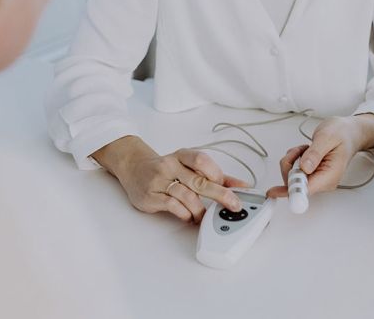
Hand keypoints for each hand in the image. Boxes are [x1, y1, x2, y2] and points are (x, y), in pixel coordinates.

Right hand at [92, 136, 247, 222]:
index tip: (233, 188)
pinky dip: (185, 214)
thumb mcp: (188, 165)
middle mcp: (170, 165)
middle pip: (199, 180)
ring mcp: (159, 180)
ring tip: (204, 217)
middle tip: (233, 205)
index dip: (219, 174)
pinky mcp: (151, 196)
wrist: (133, 166)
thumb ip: (213, 175)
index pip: (202, 160)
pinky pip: (172, 206)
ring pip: (187, 195)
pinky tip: (189, 217)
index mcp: (182, 155)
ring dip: (200, 210)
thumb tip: (240, 186)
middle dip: (220, 194)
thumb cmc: (165, 168)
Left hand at [265, 114, 373, 198]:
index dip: (290, 190)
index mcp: (329, 176)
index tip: (275, 191)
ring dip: (292, 160)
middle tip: (300, 150)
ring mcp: (316, 178)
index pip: (306, 190)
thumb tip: (304, 167)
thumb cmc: (342, 134)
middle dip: (290, 165)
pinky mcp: (311, 174)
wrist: (348, 132)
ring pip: (290, 177)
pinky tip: (304, 151)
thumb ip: (315, 153)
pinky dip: (293, 159)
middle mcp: (322, 181)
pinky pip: (293, 171)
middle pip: (293, 184)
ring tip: (305, 148)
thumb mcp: (327, 137)